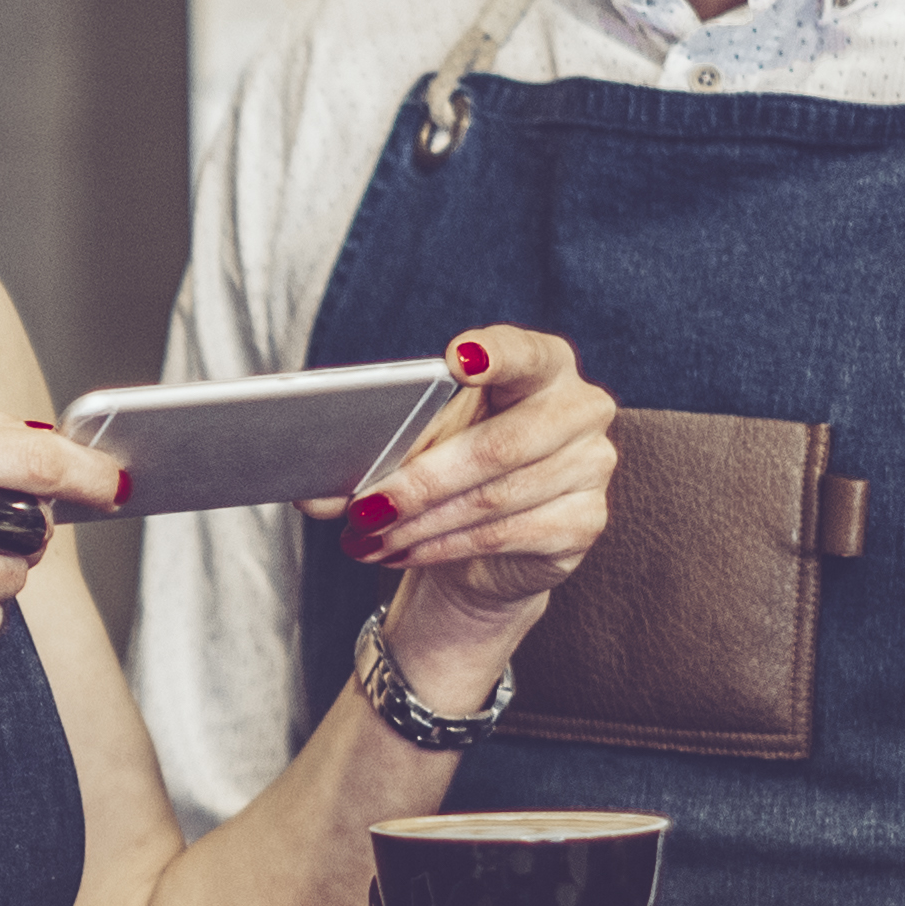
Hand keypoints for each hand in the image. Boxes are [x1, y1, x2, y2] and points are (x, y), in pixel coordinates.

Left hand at [323, 326, 615, 702]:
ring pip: (493, 499)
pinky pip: (503, 536)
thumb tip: (313, 494)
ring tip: (367, 538)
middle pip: (498, 446)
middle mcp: (581, 409)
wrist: (490, 541)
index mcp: (544, 365)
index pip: (525, 353)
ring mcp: (591, 467)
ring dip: (419, 524)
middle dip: (421, 481)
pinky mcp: (585, 522)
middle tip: (364, 507)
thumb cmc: (452, 468)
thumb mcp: (414, 446)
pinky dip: (441, 548)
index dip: (495, 355)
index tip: (457, 359)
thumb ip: (372, 455)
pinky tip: (402, 552)